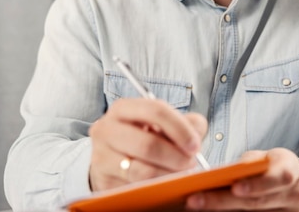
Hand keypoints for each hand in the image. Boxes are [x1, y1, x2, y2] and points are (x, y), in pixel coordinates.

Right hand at [88, 98, 206, 191]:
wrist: (111, 159)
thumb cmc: (141, 138)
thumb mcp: (161, 125)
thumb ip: (185, 123)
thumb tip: (197, 130)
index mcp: (123, 108)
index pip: (156, 111)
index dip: (180, 129)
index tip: (195, 145)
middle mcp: (106, 129)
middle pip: (147, 144)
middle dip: (176, 157)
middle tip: (190, 164)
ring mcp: (101, 156)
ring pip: (142, 171)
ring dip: (168, 175)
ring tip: (180, 175)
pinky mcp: (103, 181)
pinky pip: (134, 189)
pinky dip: (154, 188)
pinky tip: (163, 183)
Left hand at [185, 148, 298, 210]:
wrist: (298, 185)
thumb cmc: (275, 167)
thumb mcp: (266, 158)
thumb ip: (248, 164)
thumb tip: (220, 173)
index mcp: (290, 170)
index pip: (277, 178)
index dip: (256, 184)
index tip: (234, 187)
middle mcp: (294, 195)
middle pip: (257, 202)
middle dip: (223, 201)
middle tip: (196, 200)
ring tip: (197, 207)